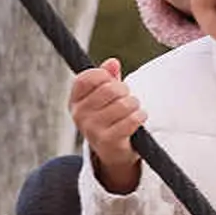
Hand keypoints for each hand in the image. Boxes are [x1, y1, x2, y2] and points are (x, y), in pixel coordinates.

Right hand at [69, 59, 148, 189]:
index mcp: (75, 101)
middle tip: (127, 98)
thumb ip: (108, 77)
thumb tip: (113, 62)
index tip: (112, 81)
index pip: (87, 78)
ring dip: (135, 105)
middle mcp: (80, 115)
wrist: (113, 152)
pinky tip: (139, 118)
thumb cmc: (109, 118)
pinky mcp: (108, 141)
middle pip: (110, 89)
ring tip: (133, 110)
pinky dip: (140, 116)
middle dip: (125, 91)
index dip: (104, 75)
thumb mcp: (105, 97)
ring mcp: (92, 129)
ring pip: (123, 104)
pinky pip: (131, 120)